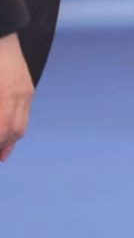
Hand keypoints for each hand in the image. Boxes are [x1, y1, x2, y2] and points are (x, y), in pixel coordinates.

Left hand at [0, 33, 33, 161]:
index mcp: (4, 93)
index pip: (2, 128)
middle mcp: (17, 93)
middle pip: (14, 130)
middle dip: (2, 146)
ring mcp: (25, 89)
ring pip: (21, 124)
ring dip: (10, 140)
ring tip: (2, 152)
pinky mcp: (27, 85)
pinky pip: (24, 112)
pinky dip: (16, 126)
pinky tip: (8, 132)